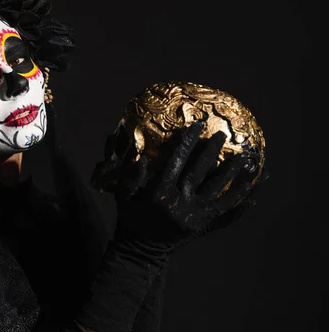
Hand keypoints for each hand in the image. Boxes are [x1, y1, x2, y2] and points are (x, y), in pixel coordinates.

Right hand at [106, 121, 263, 243]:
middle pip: (201, 171)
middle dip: (213, 151)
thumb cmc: (130, 218)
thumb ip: (130, 173)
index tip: (197, 125)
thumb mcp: (123, 195)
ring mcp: (195, 216)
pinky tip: (255, 186)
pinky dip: (243, 200)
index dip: (188, 141)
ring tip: (245, 157)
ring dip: (234, 173)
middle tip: (222, 135)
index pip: (177, 160)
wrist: (141, 251)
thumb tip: (138, 149)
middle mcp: (180, 203)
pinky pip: (229, 212)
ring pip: (220, 191)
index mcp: (160, 192)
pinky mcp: (204, 226)